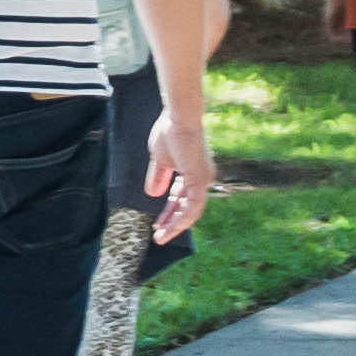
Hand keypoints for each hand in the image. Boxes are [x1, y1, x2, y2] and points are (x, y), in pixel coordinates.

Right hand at [144, 104, 214, 243]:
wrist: (178, 118)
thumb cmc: (169, 132)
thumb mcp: (160, 160)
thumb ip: (158, 177)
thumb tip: (152, 194)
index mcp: (193, 173)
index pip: (182, 199)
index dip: (170, 212)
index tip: (158, 224)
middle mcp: (202, 178)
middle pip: (188, 208)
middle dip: (172, 223)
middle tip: (159, 236)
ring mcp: (203, 180)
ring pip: (191, 211)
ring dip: (176, 226)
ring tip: (161, 237)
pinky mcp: (200, 180)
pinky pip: (193, 206)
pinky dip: (181, 218)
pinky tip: (169, 227)